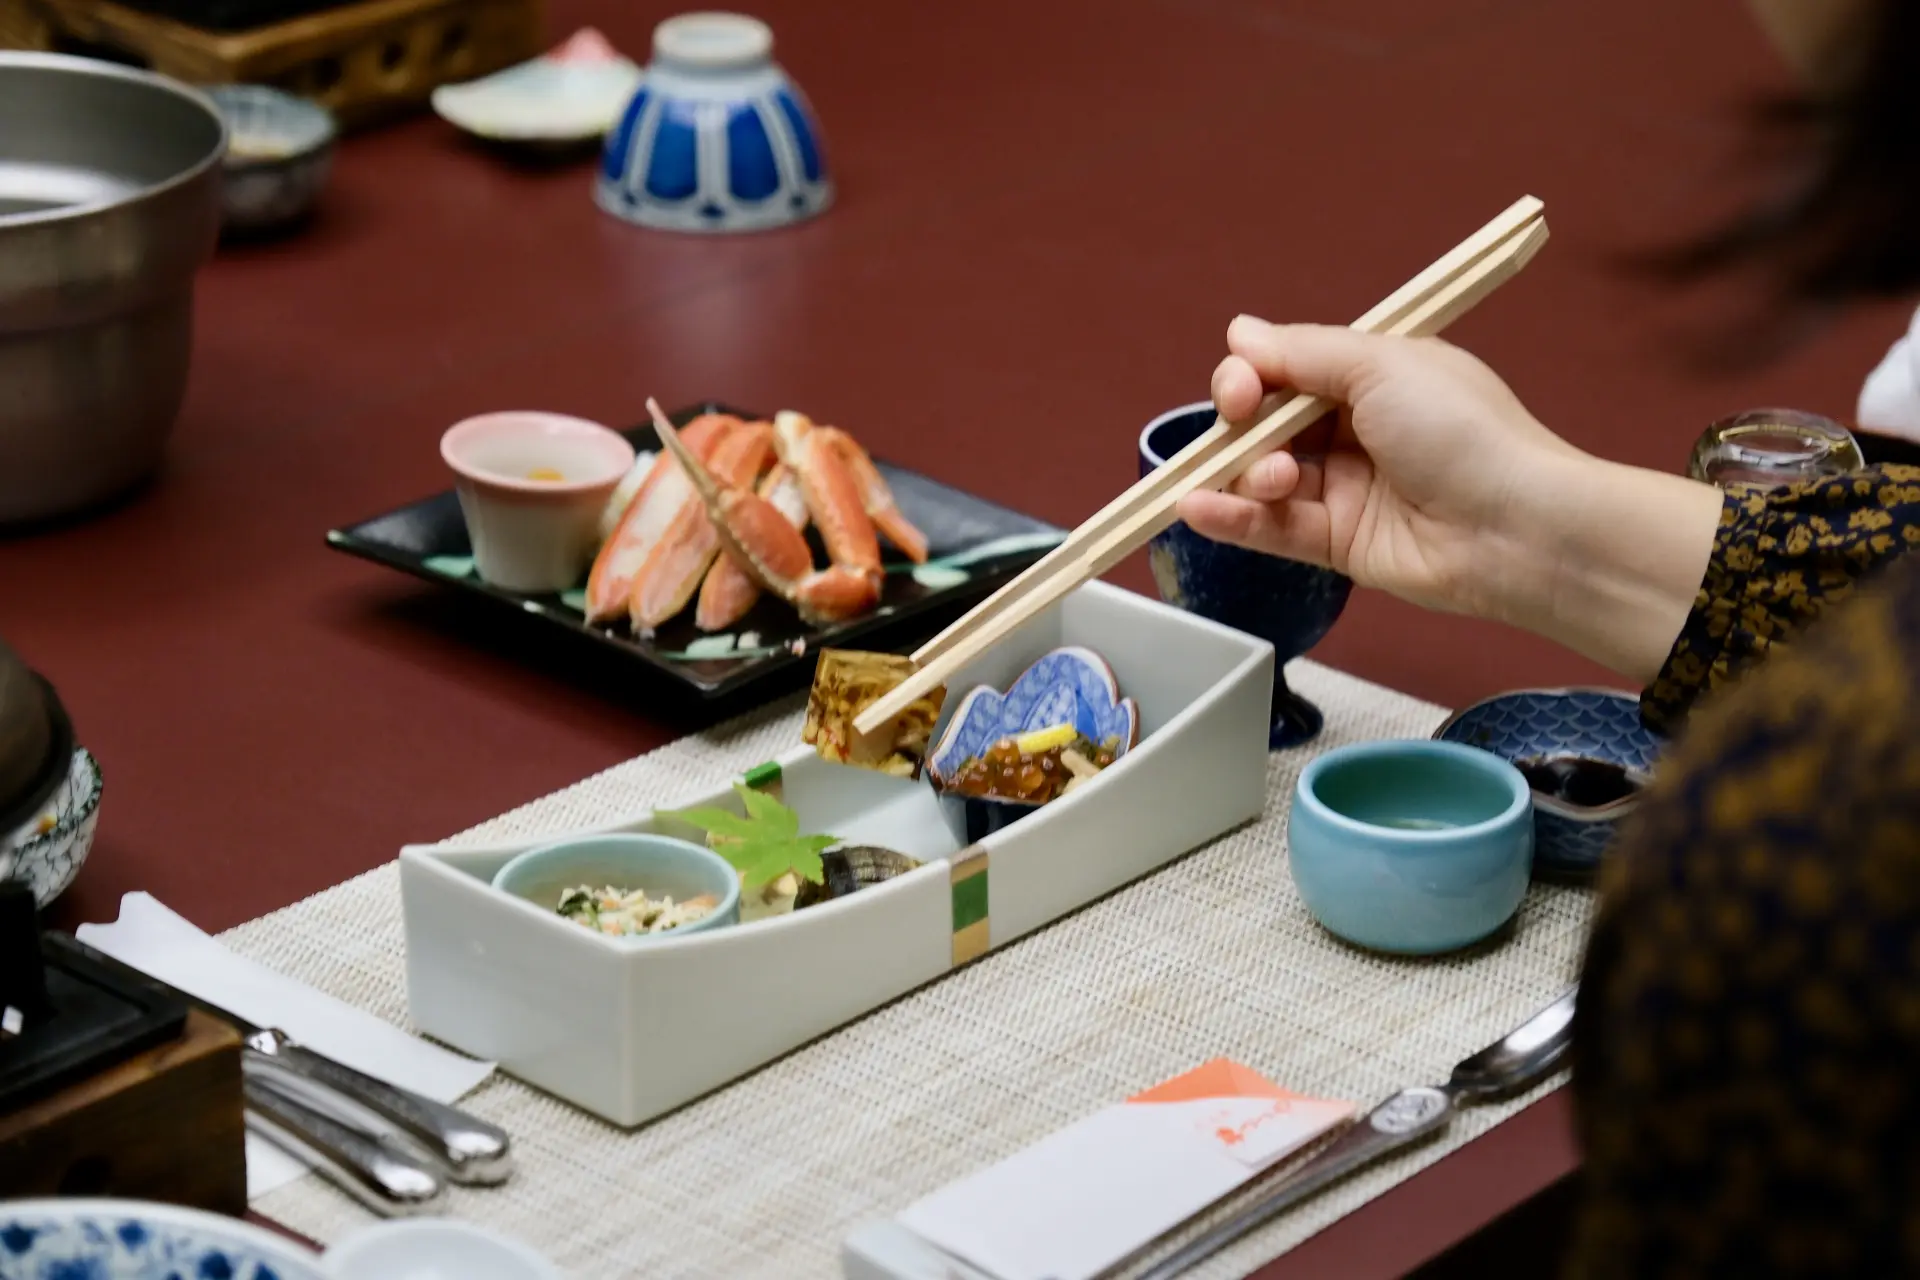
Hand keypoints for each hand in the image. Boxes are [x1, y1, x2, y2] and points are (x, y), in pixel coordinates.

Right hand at [1176, 316, 1723, 682]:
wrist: (1516, 525)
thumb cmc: (1460, 430)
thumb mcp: (1381, 365)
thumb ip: (1302, 353)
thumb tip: (1239, 333)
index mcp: (1371, 377)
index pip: (1286, 370)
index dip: (1252, 376)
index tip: (1243, 387)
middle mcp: (1353, 430)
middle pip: (1265, 422)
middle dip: (1240, 423)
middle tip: (1242, 425)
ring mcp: (1344, 489)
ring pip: (1261, 476)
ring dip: (1244, 472)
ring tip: (1272, 478)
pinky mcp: (1337, 544)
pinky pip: (1270, 530)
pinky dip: (1229, 519)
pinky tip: (1197, 509)